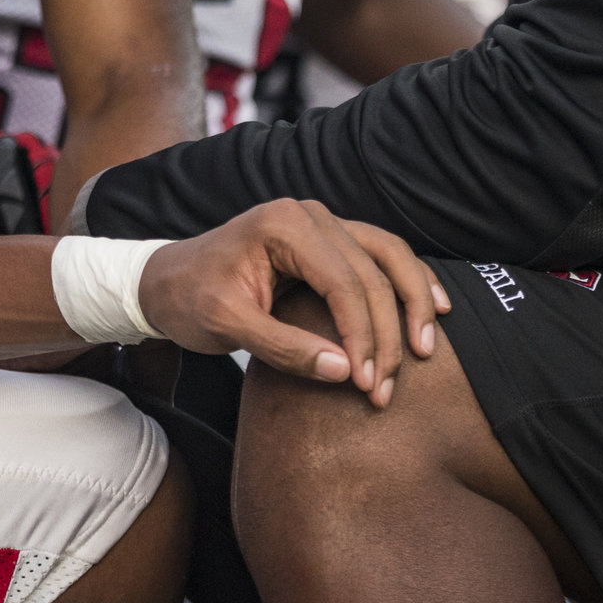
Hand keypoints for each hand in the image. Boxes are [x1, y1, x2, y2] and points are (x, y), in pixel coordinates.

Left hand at [137, 199, 449, 408]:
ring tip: (426, 349)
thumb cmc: (190, 299)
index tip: (367, 384)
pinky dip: (410, 282)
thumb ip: (284, 347)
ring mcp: (323, 222)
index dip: (362, 336)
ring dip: (412, 304)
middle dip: (386, 334)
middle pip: (372, 273)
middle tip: (386, 388)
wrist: (167, 280)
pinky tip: (434, 309)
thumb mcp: (226, 326)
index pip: (344, 283)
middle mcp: (310, 214)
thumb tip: (347, 371)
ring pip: (389, 257)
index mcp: (283, 224)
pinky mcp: (330, 240)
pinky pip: (382, 257)